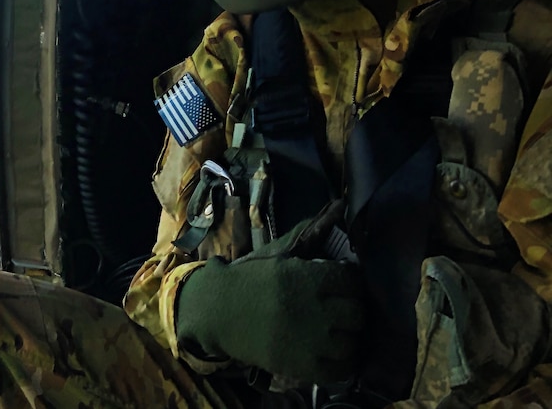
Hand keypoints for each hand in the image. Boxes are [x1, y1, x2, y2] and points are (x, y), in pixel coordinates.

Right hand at [175, 224, 365, 384]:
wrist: (217, 310)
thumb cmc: (250, 278)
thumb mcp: (279, 253)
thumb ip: (312, 231)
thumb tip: (341, 205)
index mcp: (304, 277)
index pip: (352, 280)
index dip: (350, 281)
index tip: (341, 284)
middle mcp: (310, 309)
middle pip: (357, 313)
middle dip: (352, 309)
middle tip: (340, 308)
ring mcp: (307, 341)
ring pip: (353, 342)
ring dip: (348, 336)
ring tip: (336, 330)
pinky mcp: (301, 366)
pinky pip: (340, 369)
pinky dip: (341, 362)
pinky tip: (331, 350)